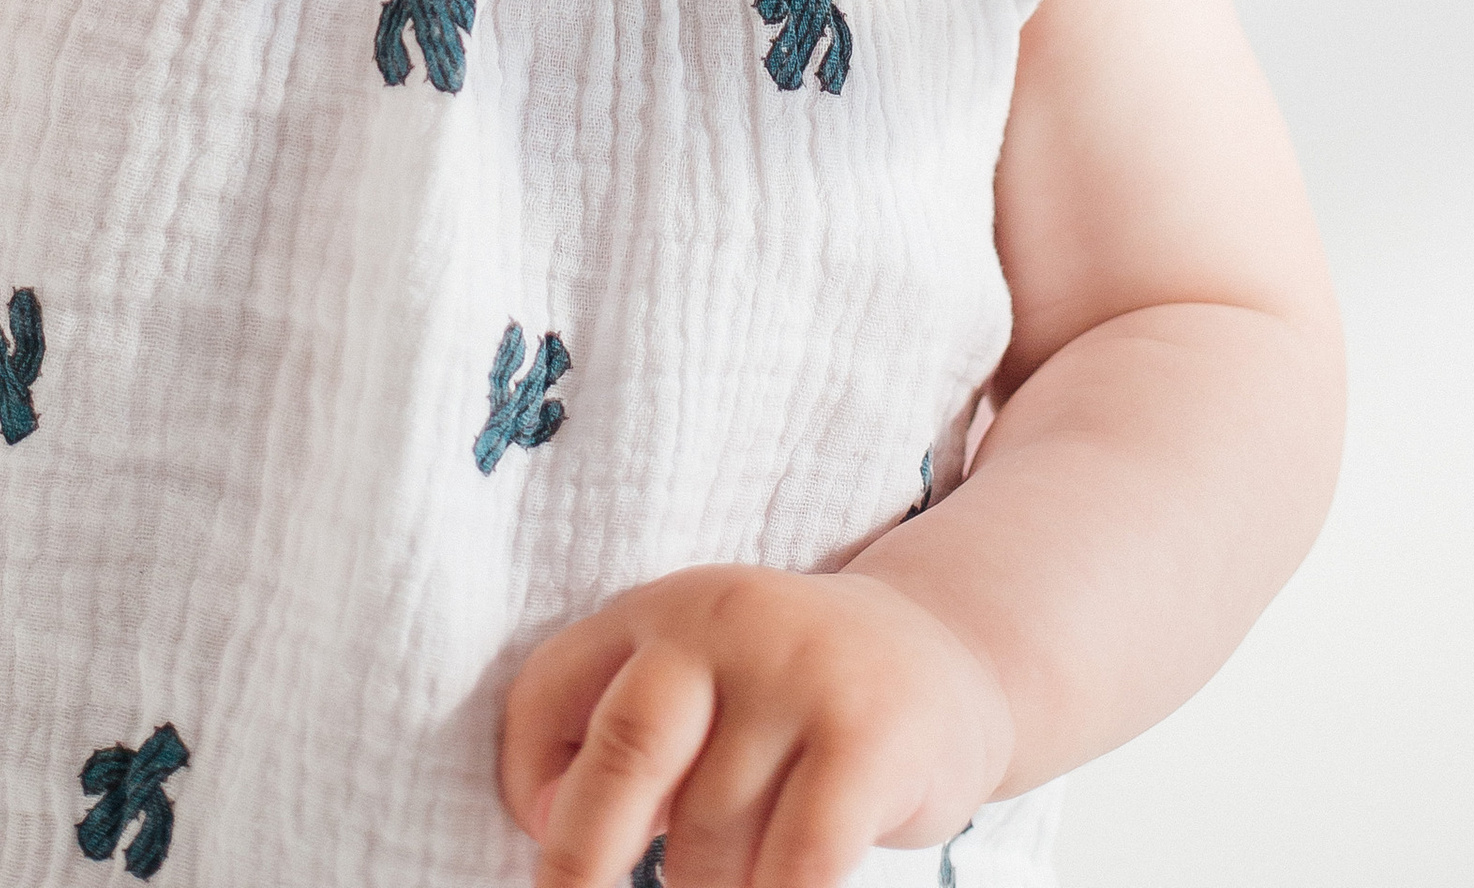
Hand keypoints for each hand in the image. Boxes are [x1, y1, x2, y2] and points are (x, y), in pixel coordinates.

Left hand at [500, 565, 1011, 887]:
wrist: (947, 658)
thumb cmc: (791, 702)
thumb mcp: (700, 690)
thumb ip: (624, 736)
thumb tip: (545, 823)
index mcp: (662, 610)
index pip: (550, 687)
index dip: (526, 780)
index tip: (542, 840)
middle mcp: (724, 622)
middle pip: (625, 747)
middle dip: (585, 856)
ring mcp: (801, 672)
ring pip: (713, 839)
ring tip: (750, 869)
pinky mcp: (869, 736)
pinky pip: (797, 863)